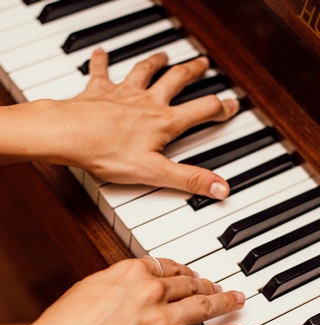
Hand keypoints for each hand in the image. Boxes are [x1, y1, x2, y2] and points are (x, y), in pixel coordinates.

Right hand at [8, 257, 245, 324]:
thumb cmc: (67, 322)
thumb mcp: (91, 286)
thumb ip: (118, 280)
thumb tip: (132, 282)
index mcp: (133, 271)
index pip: (168, 266)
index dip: (183, 270)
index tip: (189, 273)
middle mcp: (153, 290)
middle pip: (189, 283)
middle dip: (206, 283)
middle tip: (216, 285)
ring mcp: (164, 319)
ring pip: (205, 304)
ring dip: (224, 300)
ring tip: (236, 299)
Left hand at [45, 50, 238, 198]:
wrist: (69, 135)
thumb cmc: (108, 153)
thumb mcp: (155, 173)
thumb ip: (189, 179)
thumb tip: (220, 188)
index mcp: (163, 121)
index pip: (201, 110)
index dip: (220, 108)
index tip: (231, 104)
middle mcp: (146, 102)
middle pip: (176, 80)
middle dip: (193, 71)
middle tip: (203, 63)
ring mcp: (123, 93)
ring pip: (145, 71)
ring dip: (157, 61)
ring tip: (164, 55)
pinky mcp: (99, 91)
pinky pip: (101, 71)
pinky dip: (102, 61)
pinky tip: (101, 53)